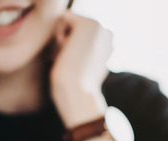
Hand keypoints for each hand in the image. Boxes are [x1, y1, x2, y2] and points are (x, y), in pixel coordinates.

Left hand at [49, 12, 112, 127]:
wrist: (78, 94)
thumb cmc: (76, 89)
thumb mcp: (82, 71)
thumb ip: (84, 55)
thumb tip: (78, 52)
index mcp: (108, 44)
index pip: (77, 35)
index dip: (70, 48)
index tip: (76, 67)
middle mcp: (107, 33)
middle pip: (71, 26)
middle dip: (66, 42)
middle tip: (72, 64)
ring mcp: (99, 27)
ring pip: (67, 23)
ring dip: (62, 41)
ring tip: (70, 60)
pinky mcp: (87, 24)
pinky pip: (63, 19)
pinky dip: (59, 36)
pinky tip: (67, 53)